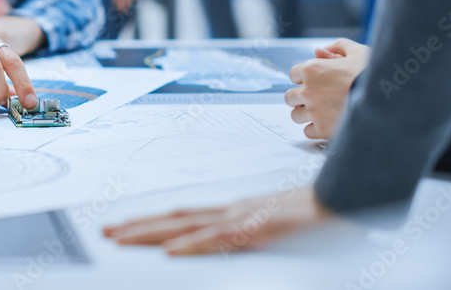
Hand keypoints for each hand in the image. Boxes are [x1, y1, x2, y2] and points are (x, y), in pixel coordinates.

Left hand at [103, 186, 330, 253]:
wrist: (346, 197)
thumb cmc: (314, 215)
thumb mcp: (273, 228)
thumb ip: (249, 234)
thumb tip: (228, 243)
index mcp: (231, 213)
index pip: (181, 218)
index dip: (150, 223)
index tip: (122, 229)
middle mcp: (230, 212)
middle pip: (174, 220)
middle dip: (136, 228)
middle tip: (104, 233)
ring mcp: (242, 220)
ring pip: (186, 228)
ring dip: (150, 234)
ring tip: (120, 239)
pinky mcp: (257, 230)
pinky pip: (219, 240)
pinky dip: (193, 246)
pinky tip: (171, 252)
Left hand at [286, 39, 371, 138]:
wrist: (388, 102)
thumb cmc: (373, 75)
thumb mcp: (359, 52)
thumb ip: (339, 47)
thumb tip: (321, 50)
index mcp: (312, 70)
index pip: (293, 74)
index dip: (304, 78)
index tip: (315, 82)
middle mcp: (308, 91)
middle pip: (290, 96)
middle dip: (301, 97)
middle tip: (317, 98)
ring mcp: (314, 112)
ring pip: (296, 115)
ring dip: (306, 114)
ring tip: (322, 112)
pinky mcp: (322, 130)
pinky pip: (307, 131)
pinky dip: (315, 129)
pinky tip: (327, 124)